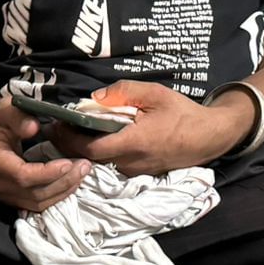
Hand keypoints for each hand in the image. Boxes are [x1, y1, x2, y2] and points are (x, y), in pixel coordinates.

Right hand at [0, 100, 92, 212]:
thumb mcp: (4, 109)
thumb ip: (18, 116)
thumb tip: (34, 127)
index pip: (22, 175)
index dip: (47, 172)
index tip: (69, 162)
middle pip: (33, 193)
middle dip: (62, 182)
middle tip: (85, 166)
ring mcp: (1, 194)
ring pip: (37, 203)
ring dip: (63, 191)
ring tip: (82, 173)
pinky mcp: (10, 199)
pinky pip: (36, 204)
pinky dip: (56, 195)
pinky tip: (71, 182)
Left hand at [47, 81, 251, 175]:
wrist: (209, 137)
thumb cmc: (183, 113)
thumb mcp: (155, 93)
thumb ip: (124, 92)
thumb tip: (94, 98)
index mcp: (134, 143)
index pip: (91, 148)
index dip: (68, 139)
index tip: (54, 126)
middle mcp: (131, 163)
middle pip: (89, 159)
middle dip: (68, 145)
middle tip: (53, 128)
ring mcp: (135, 171)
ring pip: (100, 164)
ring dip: (82, 150)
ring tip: (69, 131)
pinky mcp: (140, 172)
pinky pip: (112, 164)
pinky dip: (97, 153)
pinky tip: (92, 139)